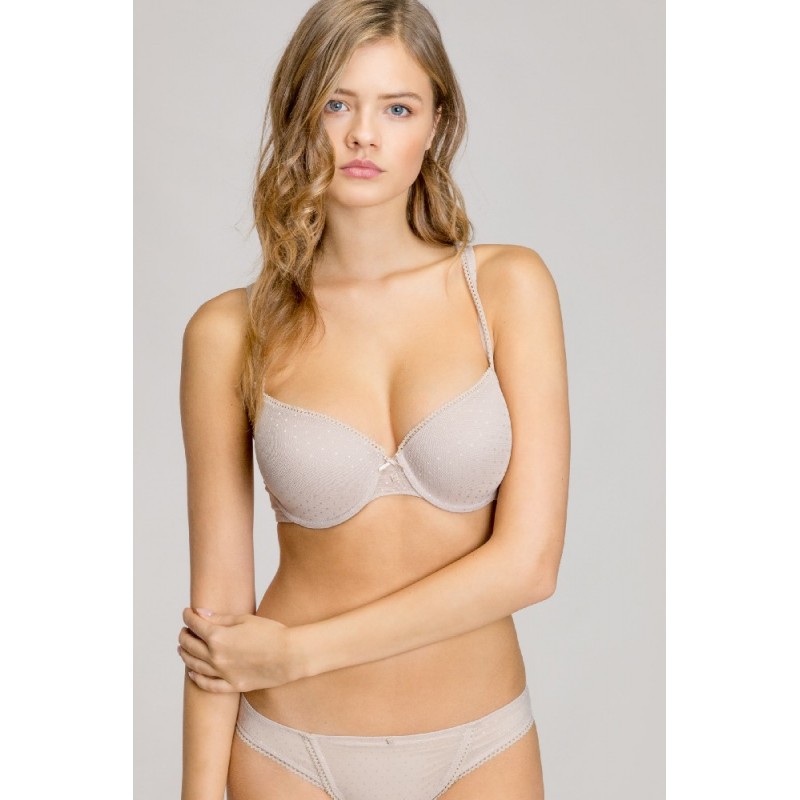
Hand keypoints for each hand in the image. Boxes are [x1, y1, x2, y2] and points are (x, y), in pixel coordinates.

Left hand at [178, 608, 300, 692]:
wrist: (290, 655)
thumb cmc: (271, 633)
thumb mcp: (244, 620)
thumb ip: (220, 618)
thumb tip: (200, 614)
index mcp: (218, 637)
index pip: (195, 625)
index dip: (188, 617)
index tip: (187, 612)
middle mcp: (216, 657)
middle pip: (191, 646)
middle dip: (185, 635)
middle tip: (185, 629)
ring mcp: (223, 673)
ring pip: (195, 666)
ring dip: (186, 655)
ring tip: (183, 648)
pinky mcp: (232, 685)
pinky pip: (208, 685)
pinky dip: (197, 679)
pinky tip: (192, 673)